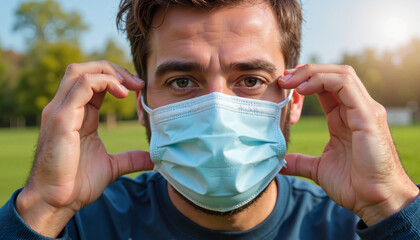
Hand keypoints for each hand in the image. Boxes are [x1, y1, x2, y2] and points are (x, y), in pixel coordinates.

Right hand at [16, 61, 153, 236]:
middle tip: (137, 83)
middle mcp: (67, 107)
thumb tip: (152, 159)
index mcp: (78, 114)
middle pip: (85, 69)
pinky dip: (104, 82)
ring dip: (109, 72)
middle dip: (114, 69)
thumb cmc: (77, 183)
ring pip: (80, 71)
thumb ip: (131, 158)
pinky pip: (81, 85)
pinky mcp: (61, 118)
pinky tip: (121, 93)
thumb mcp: (112, 166)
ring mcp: (61, 110)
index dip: (117, 79)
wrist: (57, 201)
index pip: (94, 81)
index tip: (139, 89)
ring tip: (129, 86)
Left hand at [278, 64, 418, 225]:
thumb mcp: (318, 168)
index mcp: (343, 117)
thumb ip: (301, 161)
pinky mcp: (367, 115)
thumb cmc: (353, 185)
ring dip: (312, 72)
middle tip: (284, 77)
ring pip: (341, 74)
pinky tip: (304, 90)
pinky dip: (323, 81)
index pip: (326, 86)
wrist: (374, 200)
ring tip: (291, 80)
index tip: (284, 84)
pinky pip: (346, 85)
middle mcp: (355, 109)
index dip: (305, 80)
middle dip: (307, 71)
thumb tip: (281, 164)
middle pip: (333, 74)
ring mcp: (364, 109)